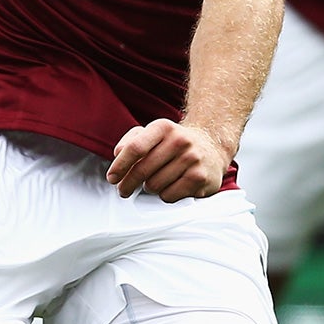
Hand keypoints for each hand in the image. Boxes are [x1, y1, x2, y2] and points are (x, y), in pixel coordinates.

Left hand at [107, 119, 231, 201]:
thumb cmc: (175, 144)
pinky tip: (171, 186)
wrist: (212, 147)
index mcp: (163, 127)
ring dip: (150, 188)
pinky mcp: (199, 178)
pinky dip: (165, 195)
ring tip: (156, 181)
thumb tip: (117, 155)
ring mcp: (192, 160)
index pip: (135, 148)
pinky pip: (169, 196)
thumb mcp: (154, 134)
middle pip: (142, 170)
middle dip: (128, 184)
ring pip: (154, 186)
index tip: (112, 178)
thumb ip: (132, 141)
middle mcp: (180, 141)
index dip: (120, 166)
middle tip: (124, 190)